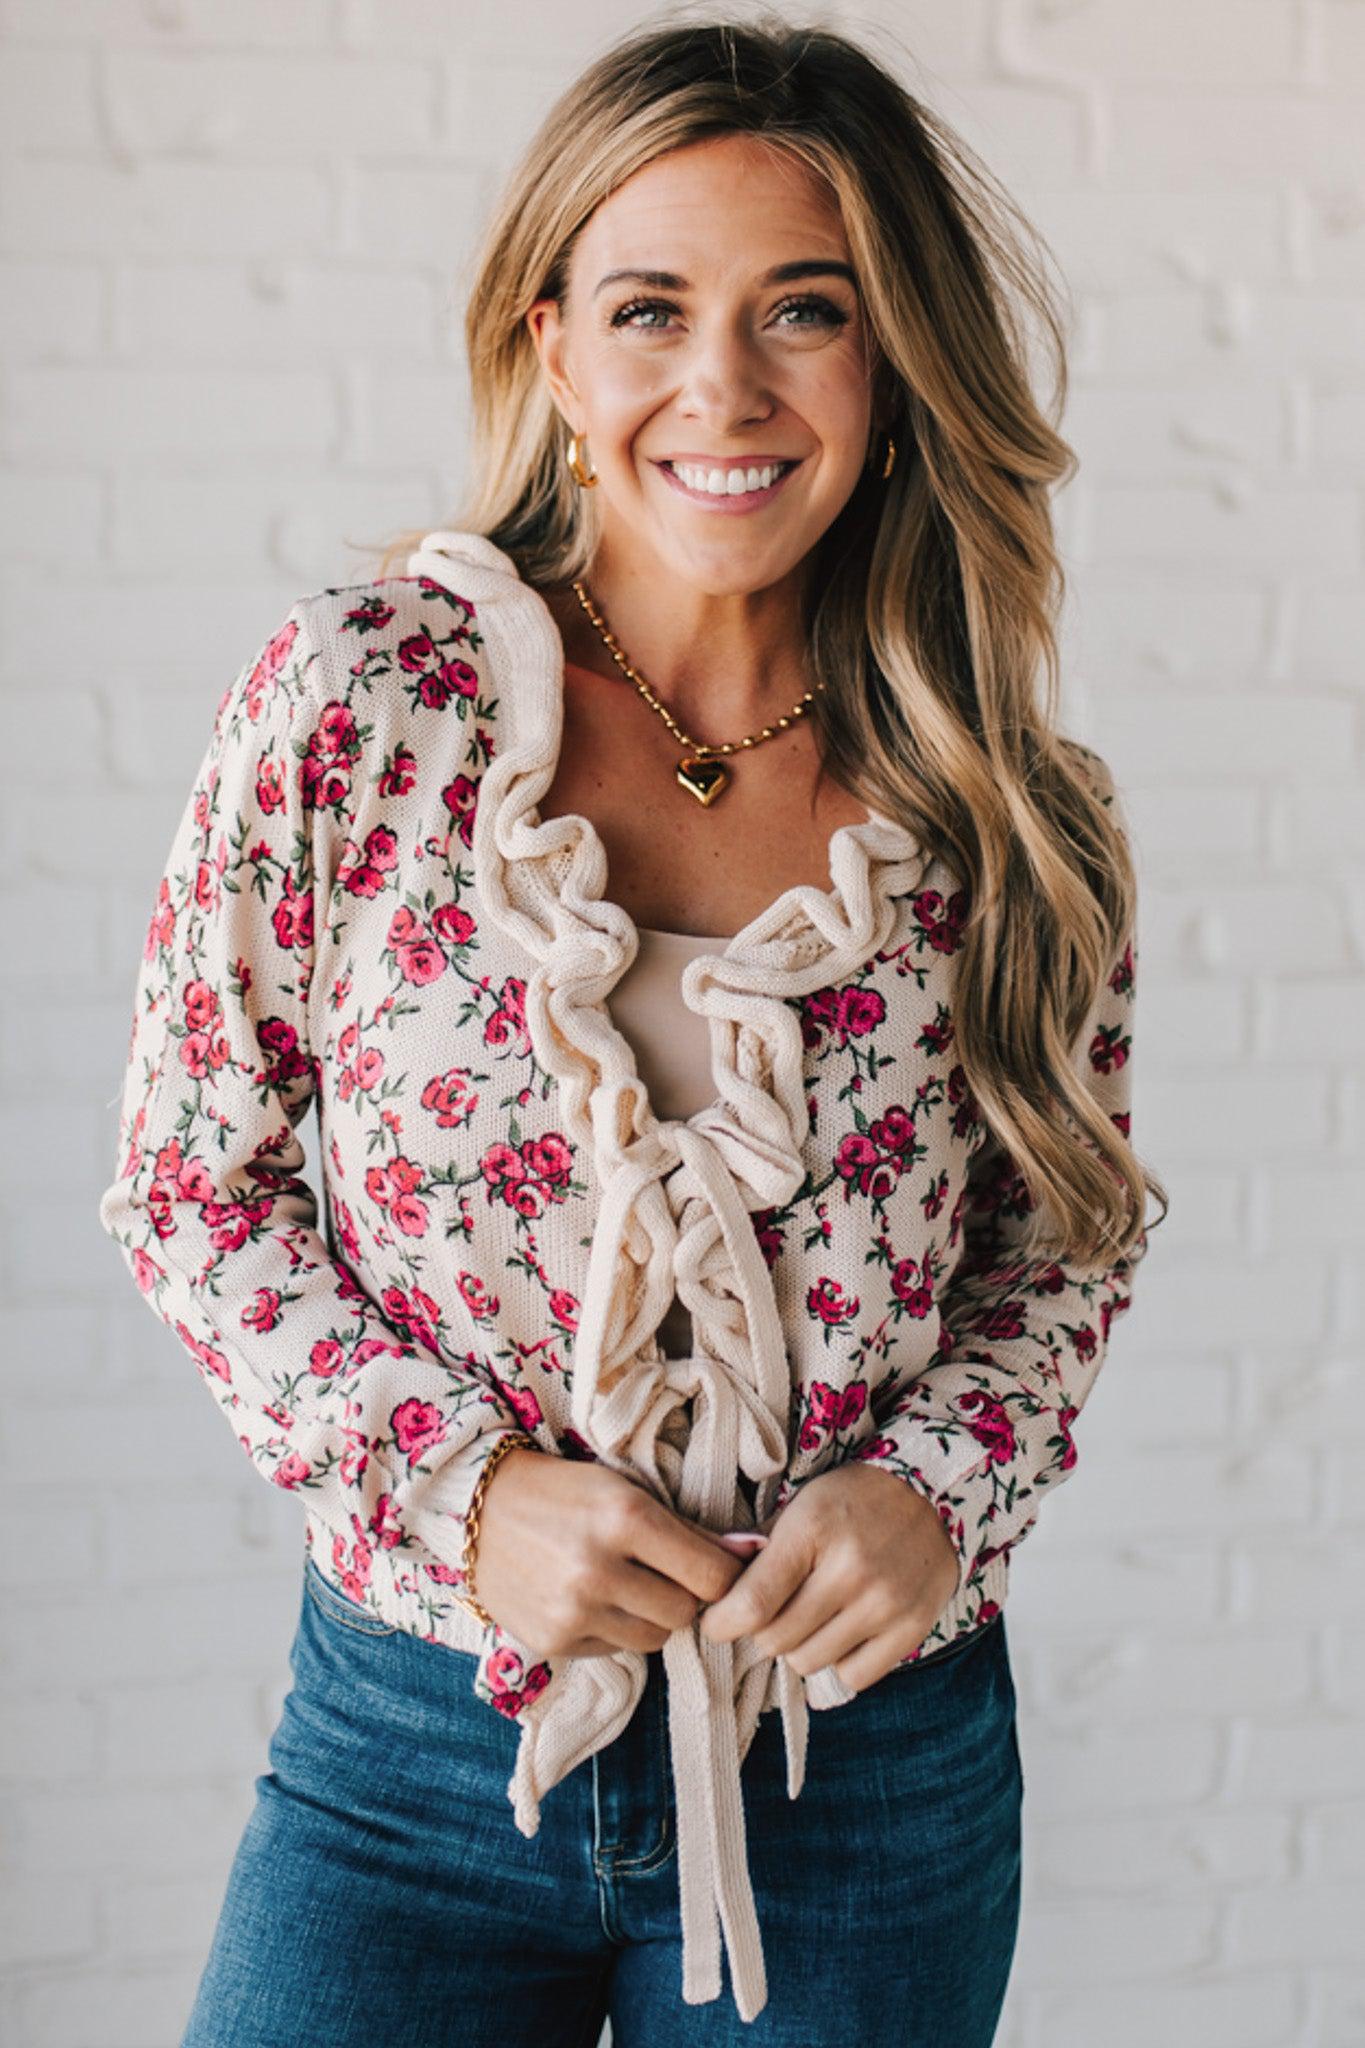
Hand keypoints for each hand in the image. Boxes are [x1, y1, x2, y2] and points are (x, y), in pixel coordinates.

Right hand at [472, 1449, 747, 1658]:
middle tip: (668, 1573)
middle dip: (687, 1596)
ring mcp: (572, 1610)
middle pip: (686, 1613)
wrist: (479, 1506)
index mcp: (625, 1517)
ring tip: (630, 1584)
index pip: (712, 1575)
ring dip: (653, 1617)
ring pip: (654, 1639)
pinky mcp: (553, 1640)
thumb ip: (691, 1529)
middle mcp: (598, 1568)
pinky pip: (614, 1649)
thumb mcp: (628, 1490)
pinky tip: (594, 1598)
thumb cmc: (566, 1490)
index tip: (723, 1570)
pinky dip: (616, 1629)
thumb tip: (756, 1551)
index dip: (726, 1576)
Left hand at [697, 1463, 962, 1693]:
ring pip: (809, 1662)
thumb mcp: (800, 1506)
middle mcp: (849, 1570)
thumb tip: (707, 1584)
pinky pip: (852, 1676)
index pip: (752, 1603)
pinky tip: (844, 1631)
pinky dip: (840, 1661)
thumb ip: (755, 1549)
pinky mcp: (912, 1628)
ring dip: (800, 1646)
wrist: (933, 1493)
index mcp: (811, 1531)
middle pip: (776, 1640)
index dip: (722, 1622)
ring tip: (812, 1617)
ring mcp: (884, 1603)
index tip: (716, 1623)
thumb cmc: (853, 1500)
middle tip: (773, 1611)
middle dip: (763, 1630)